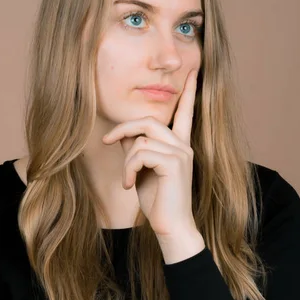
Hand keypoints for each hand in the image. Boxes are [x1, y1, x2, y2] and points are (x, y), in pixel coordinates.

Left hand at [102, 69, 200, 238]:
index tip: (193, 71)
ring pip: (141, 138)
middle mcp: (183, 146)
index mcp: (179, 146)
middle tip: (106, 141)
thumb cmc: (157, 201)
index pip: (185, 113)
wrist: (171, 228)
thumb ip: (136, 148)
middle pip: (148, 120)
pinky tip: (130, 185)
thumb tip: (122, 133)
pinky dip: (129, 168)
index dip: (189, 93)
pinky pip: (140, 153)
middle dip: (123, 128)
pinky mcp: (174, 163)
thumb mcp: (142, 171)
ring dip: (126, 159)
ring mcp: (181, 153)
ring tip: (127, 179)